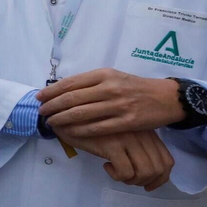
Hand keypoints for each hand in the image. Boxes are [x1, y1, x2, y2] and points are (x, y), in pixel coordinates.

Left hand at [38, 69, 182, 136]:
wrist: (166, 98)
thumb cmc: (135, 87)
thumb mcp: (114, 77)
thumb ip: (91, 82)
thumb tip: (64, 89)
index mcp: (104, 74)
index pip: (71, 83)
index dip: (51, 91)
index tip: (40, 97)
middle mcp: (109, 88)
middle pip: (72, 99)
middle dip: (52, 106)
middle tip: (41, 112)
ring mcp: (118, 105)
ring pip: (81, 114)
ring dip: (62, 119)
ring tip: (51, 123)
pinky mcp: (126, 121)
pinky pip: (97, 128)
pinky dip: (79, 131)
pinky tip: (69, 133)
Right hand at [58, 128, 174, 189]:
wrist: (69, 112)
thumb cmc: (96, 123)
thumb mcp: (122, 131)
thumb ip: (137, 143)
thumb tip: (149, 169)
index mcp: (146, 131)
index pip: (167, 160)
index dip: (161, 178)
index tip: (148, 184)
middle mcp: (141, 134)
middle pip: (159, 169)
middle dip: (147, 182)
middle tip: (130, 181)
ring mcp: (127, 138)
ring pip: (144, 172)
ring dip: (132, 180)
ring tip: (118, 174)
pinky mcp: (112, 144)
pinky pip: (125, 172)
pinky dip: (118, 176)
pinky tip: (106, 166)